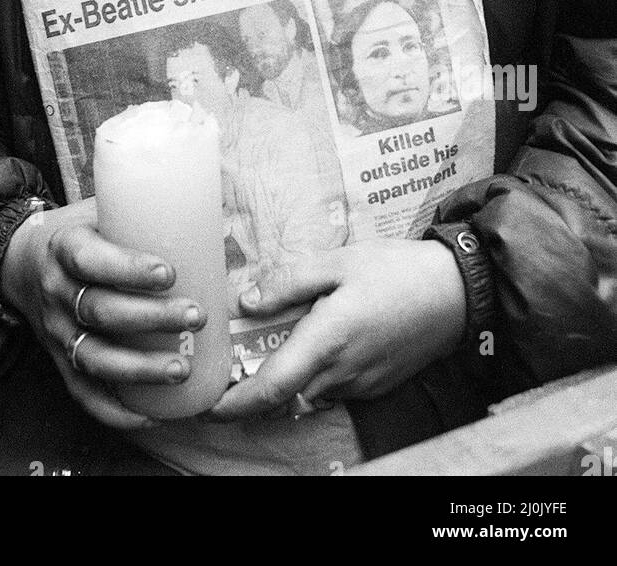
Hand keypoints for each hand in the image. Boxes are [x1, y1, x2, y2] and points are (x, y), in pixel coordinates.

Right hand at [0, 199, 206, 430]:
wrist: (22, 263)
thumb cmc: (80, 232)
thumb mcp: (99, 209)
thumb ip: (144, 210)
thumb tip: (216, 210)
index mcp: (65, 248)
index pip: (91, 260)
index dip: (128, 268)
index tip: (170, 272)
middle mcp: (57, 292)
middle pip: (101, 312)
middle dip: (152, 319)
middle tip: (196, 316)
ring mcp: (57, 332)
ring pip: (95, 358)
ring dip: (139, 369)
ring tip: (182, 369)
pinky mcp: (60, 362)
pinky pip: (83, 394)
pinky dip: (116, 411)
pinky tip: (150, 417)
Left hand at [211, 239, 465, 418]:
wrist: (457, 292)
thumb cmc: (396, 270)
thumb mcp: (338, 262)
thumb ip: (288, 283)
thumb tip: (246, 302)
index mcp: (327, 339)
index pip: (271, 388)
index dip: (235, 403)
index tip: (209, 405)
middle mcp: (342, 372)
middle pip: (284, 396)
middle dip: (253, 389)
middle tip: (232, 366)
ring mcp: (361, 384)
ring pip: (307, 393)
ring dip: (286, 379)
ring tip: (276, 343)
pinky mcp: (376, 386)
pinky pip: (332, 388)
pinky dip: (314, 375)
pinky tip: (316, 342)